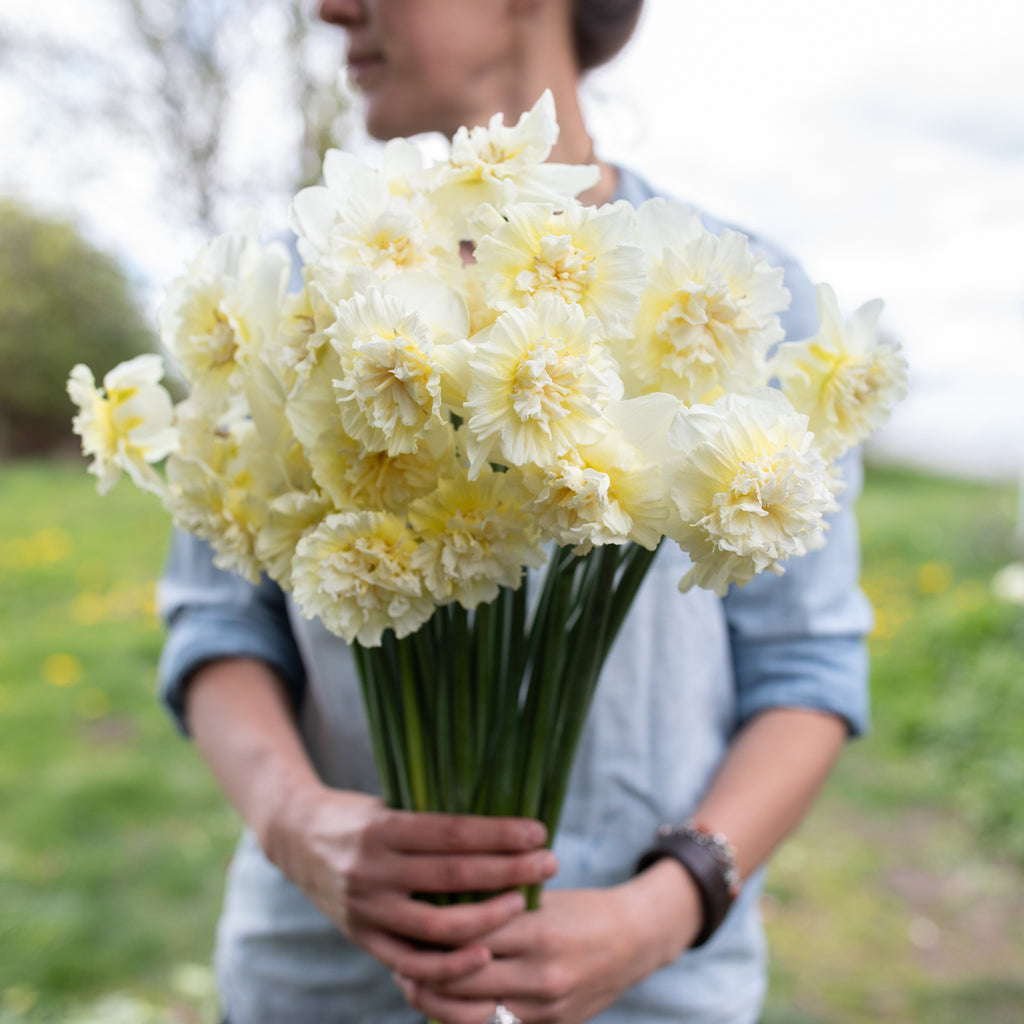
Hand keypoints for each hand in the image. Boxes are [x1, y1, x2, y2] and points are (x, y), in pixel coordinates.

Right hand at [261, 784, 558, 984]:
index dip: (500, 834)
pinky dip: (451, 965)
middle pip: (454, 876)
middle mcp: (372, 870)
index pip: (453, 834)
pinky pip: (411, 963)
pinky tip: (484, 953)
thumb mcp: (390, 804)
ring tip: (523, 902)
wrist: (295, 837)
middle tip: (549, 864)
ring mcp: (366, 910)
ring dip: (489, 918)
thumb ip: (432, 822)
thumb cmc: (358, 814)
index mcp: (382, 829)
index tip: (538, 831)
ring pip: (438, 926)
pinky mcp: (363, 938)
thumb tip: (499, 823)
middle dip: (509, 871)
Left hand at [394, 859, 702, 1023]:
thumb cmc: (582, 908)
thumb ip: (500, 906)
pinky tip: (447, 998)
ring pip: (474, 1009)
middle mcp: (541, 974)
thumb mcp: (544, 897)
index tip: (409, 917)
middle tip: (399, 951)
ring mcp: (545, 1007)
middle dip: (427, 967)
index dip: (435, 928)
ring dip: (439, 996)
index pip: (472, 932)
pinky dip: (468, 1013)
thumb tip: (442, 902)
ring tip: (412, 978)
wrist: (635, 940)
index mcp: (539, 931)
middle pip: (465, 977)